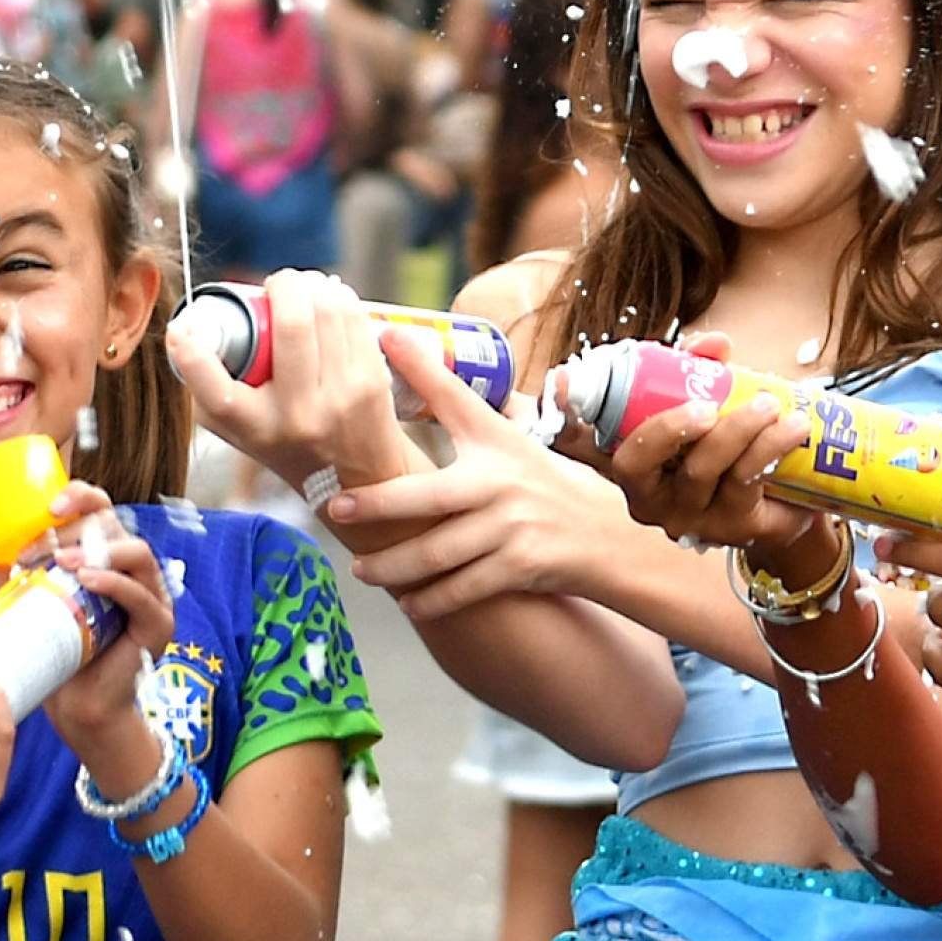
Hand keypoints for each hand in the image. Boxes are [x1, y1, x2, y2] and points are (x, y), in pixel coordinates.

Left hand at [32, 487, 177, 777]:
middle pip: (115, 523)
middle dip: (77, 529)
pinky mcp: (158, 624)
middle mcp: (129, 567)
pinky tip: (89, 582)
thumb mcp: (16, 595)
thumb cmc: (52, 648)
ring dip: (97, 552)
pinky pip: (142, 594)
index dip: (79, 496)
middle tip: (42, 550)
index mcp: (101, 552)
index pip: (99, 507)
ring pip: (135, 551)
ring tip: (62, 564)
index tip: (48, 508)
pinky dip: (116, 583)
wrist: (75, 705)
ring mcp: (149, 593)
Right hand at [166, 269, 415, 494]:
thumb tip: (185, 332)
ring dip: (314, 285)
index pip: (212, 388)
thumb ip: (208, 388)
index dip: (189, 349)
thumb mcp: (238, 429)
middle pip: (291, 323)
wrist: (357, 478)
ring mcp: (342, 397)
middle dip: (284, 284)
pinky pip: (354, 318)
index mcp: (255, 427)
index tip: (183, 330)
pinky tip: (329, 299)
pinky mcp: (372, 381)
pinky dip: (339, 298)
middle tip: (276, 285)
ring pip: (328, 310)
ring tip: (304, 288)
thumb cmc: (287, 443)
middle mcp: (298, 414)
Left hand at [320, 331, 655, 618]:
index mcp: (496, 441)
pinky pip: (465, 589)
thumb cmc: (543, 482)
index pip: (454, 396)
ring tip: (362, 569)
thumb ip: (458, 408)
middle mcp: (501, 482)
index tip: (384, 337)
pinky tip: (409, 603)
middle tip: (335, 508)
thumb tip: (405, 353)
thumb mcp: (507, 439)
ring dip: (393, 565)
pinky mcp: (522, 567)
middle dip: (378, 504)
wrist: (606, 534)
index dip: (422, 367)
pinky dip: (433, 600)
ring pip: (438, 553)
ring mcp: (511, 528)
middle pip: (428, 496)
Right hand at [567, 331, 817, 553]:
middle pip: (634, 463)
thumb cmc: (735, 447)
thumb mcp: (714, 402)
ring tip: (769, 404)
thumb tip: (713, 344)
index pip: (580, 443)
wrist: (788, 501)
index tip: (558, 381)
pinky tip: (793, 428)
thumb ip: (703, 370)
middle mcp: (647, 493)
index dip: (560, 415)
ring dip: (737, 429)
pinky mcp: (731, 527)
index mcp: (632, 459)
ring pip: (700, 469)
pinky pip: (745, 481)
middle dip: (666, 428)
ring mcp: (686, 514)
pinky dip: (769, 446)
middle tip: (706, 405)